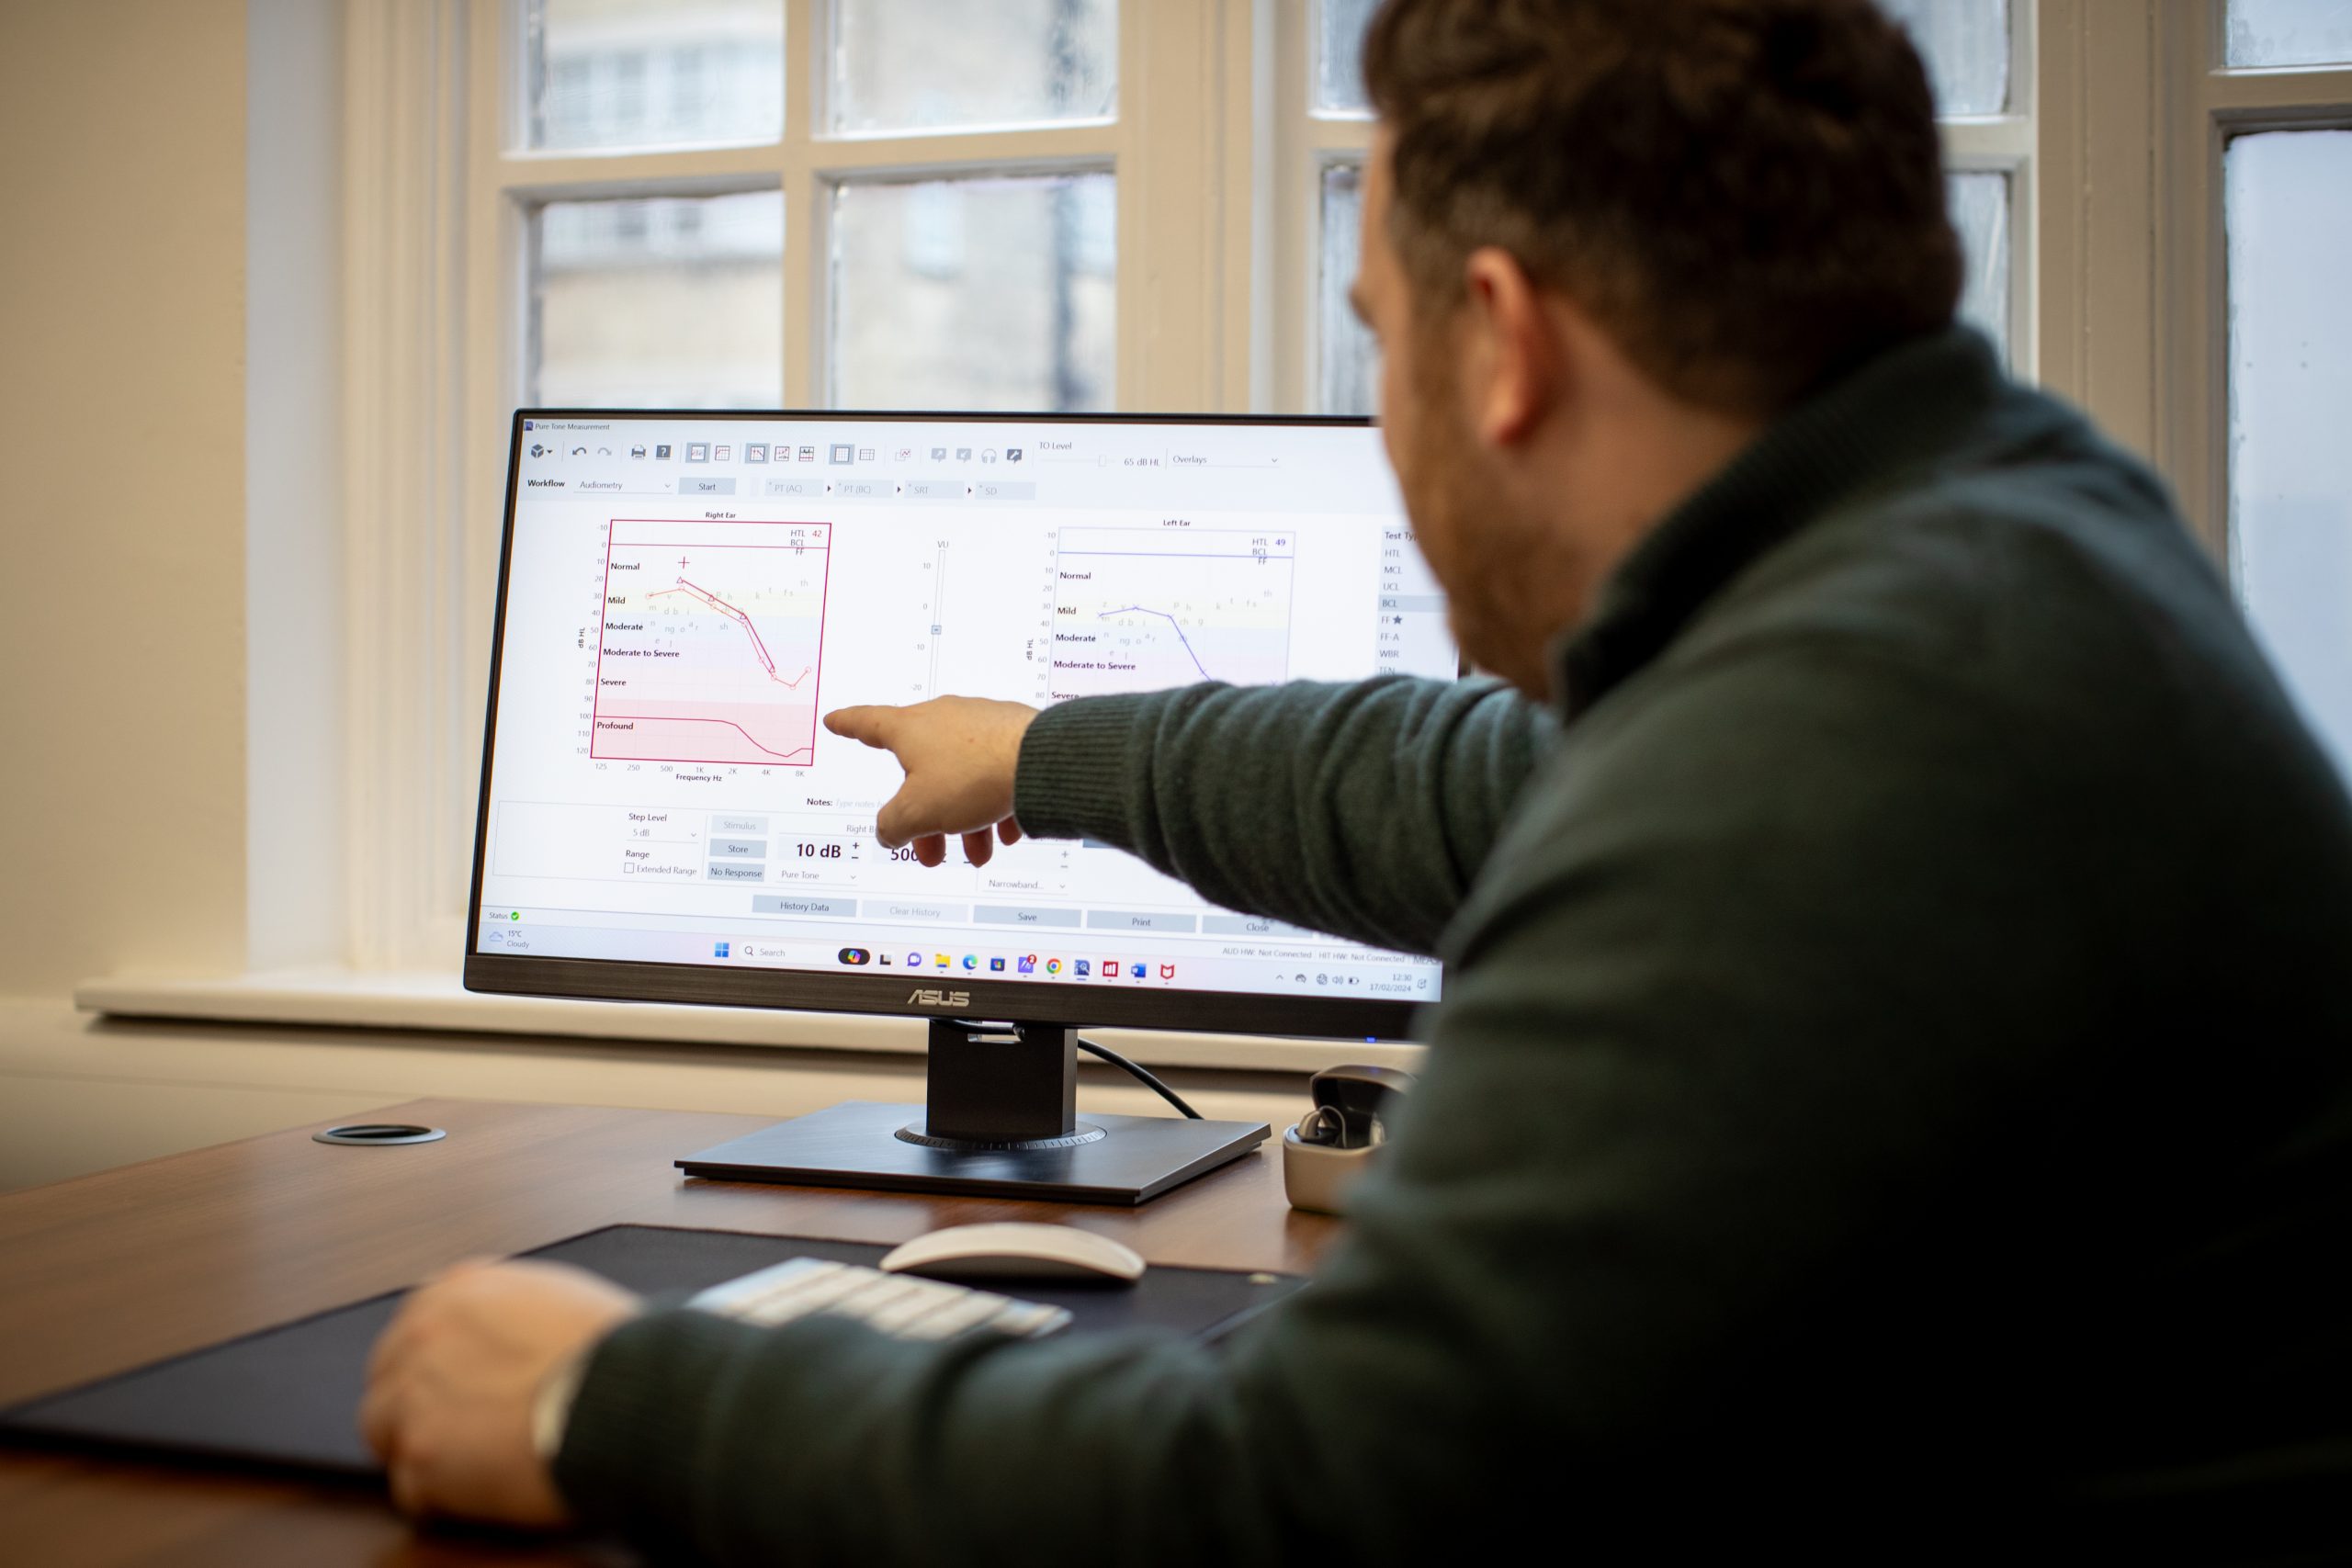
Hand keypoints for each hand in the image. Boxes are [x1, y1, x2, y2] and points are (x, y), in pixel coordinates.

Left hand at [360, 1259, 639, 1526]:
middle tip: (463, 1433)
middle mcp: (422, 1333)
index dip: (434, 1365)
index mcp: (456, 1289)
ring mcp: (413, 1394)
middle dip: (417, 1408)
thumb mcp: (555, 1298)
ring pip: (385, 1433)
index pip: (412, 1329)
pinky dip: (444, 1497)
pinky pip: (411, 1490)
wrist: (627, 1394)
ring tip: (475, 1464)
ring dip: (422, 1451)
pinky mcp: (420, 1455)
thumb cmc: (613, 1349)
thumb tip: (499, 1341)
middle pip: (386, 1381)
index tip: (454, 1387)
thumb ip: (505, 1312)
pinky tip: (488, 1488)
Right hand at [825, 697, 1038, 866]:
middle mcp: (944, 719)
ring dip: (966, 821)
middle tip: (931, 852)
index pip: (867, 723)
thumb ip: (892, 825)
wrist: (1041, 761)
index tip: (835, 720)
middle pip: (922, 773)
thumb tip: (888, 832)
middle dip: (927, 818)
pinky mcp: (1013, 736)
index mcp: (910, 728)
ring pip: (963, 779)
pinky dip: (995, 805)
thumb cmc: (974, 776)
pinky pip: (995, 775)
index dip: (847, 725)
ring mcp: (981, 726)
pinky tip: (1007, 832)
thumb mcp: (917, 812)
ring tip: (978, 853)